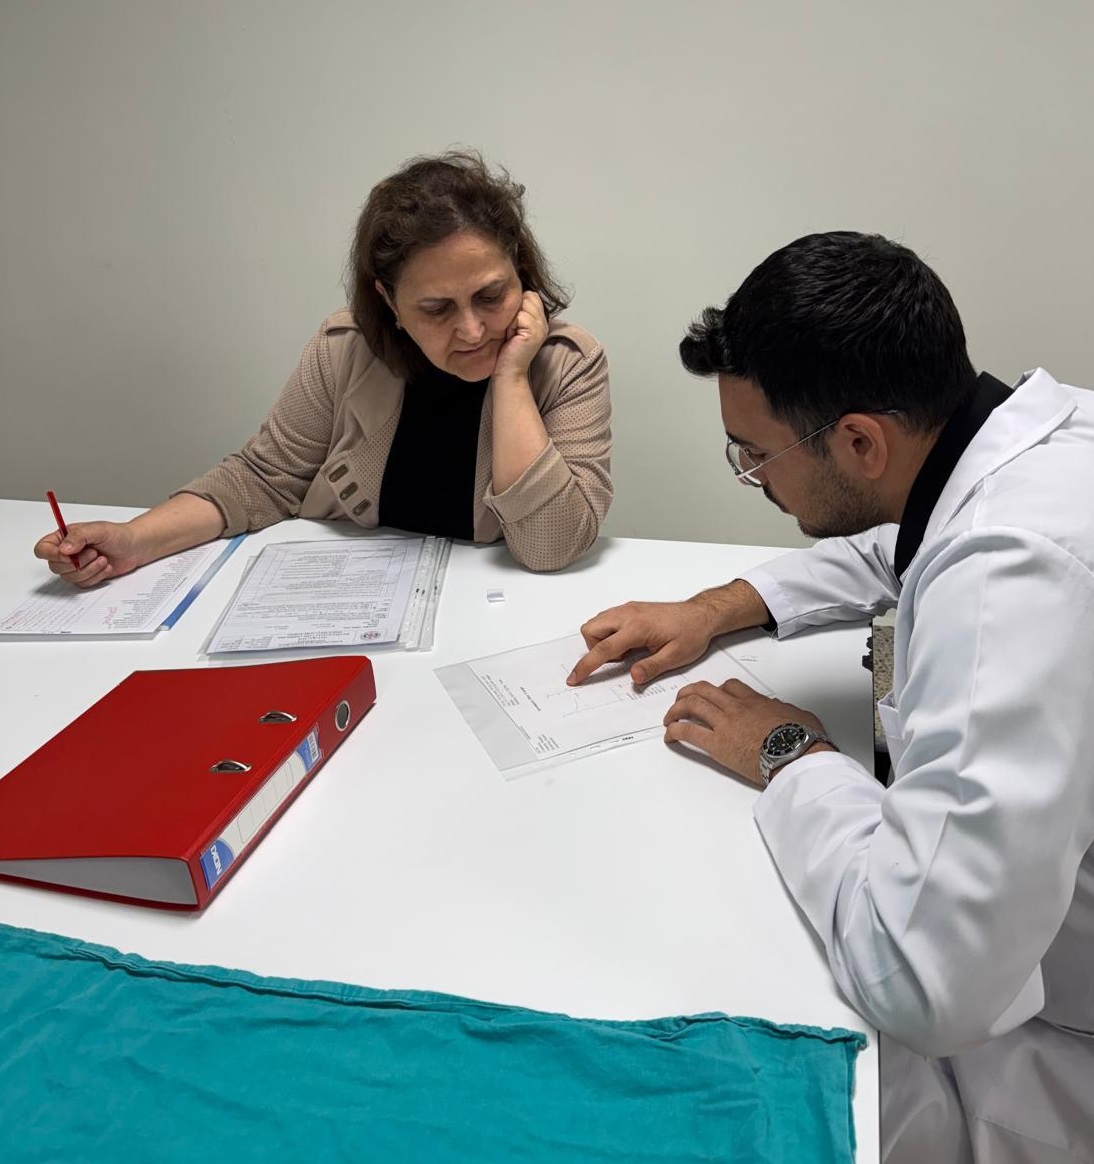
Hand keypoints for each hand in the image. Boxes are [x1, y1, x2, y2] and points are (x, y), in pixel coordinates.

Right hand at [33, 520, 143, 587]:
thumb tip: (63, 549)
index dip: (52, 555)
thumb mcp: (98, 530)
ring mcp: (76, 566)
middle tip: (94, 552)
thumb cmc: (117, 535)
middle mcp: (66, 553)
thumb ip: (78, 537)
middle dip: (78, 562)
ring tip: (103, 558)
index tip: (69, 556)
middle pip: (55, 566)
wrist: (135, 547)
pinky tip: (105, 566)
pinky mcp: (86, 576)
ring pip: (69, 577)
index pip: (43, 549)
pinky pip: (83, 584)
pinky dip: (96, 576)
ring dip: (89, 570)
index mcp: (63, 537)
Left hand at [493, 291, 548, 380]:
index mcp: (540, 319)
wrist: (507, 371)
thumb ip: (517, 310)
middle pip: (527, 296)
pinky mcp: (534, 332)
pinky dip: (511, 325)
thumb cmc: (505, 350)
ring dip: (511, 317)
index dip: (517, 304)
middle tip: (510, 329)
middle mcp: (543, 322)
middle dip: (514, 309)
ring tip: (510, 333)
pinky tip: (510, 337)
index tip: (511, 323)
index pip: (530, 295)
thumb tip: (509, 291)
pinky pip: (520, 316)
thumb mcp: (513, 325)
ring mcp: (540, 327)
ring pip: (523, 304)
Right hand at [568, 599, 723, 685]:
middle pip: (591, 630)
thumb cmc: (691, 633)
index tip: (575, 678)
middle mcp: (628, 614)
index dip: (586, 666)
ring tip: (627, 652)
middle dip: (594, 648)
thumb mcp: (676, 656)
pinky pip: (607, 619)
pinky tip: (630, 642)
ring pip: (597, 622)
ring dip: (602, 640)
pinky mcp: (631, 609)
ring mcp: (628, 609)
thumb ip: (652, 667)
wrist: (701, 614)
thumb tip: (633, 677)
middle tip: (618, 660)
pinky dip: (610, 633)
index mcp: (637, 628)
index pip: (603, 649)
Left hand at [663, 679, 830, 785]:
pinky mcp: (717, 744)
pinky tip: (670, 736)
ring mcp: (724, 723)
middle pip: (704, 690)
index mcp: (754, 701)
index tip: (713, 695)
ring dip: (676, 710)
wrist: (796, 754)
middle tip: (682, 701)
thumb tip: (781, 710)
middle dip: (688, 693)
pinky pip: (689, 732)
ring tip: (670, 717)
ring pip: (691, 705)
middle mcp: (735, 707)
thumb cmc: (801, 738)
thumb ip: (785, 710)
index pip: (730, 686)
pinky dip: (675, 732)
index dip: (717, 689)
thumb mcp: (798, 715)